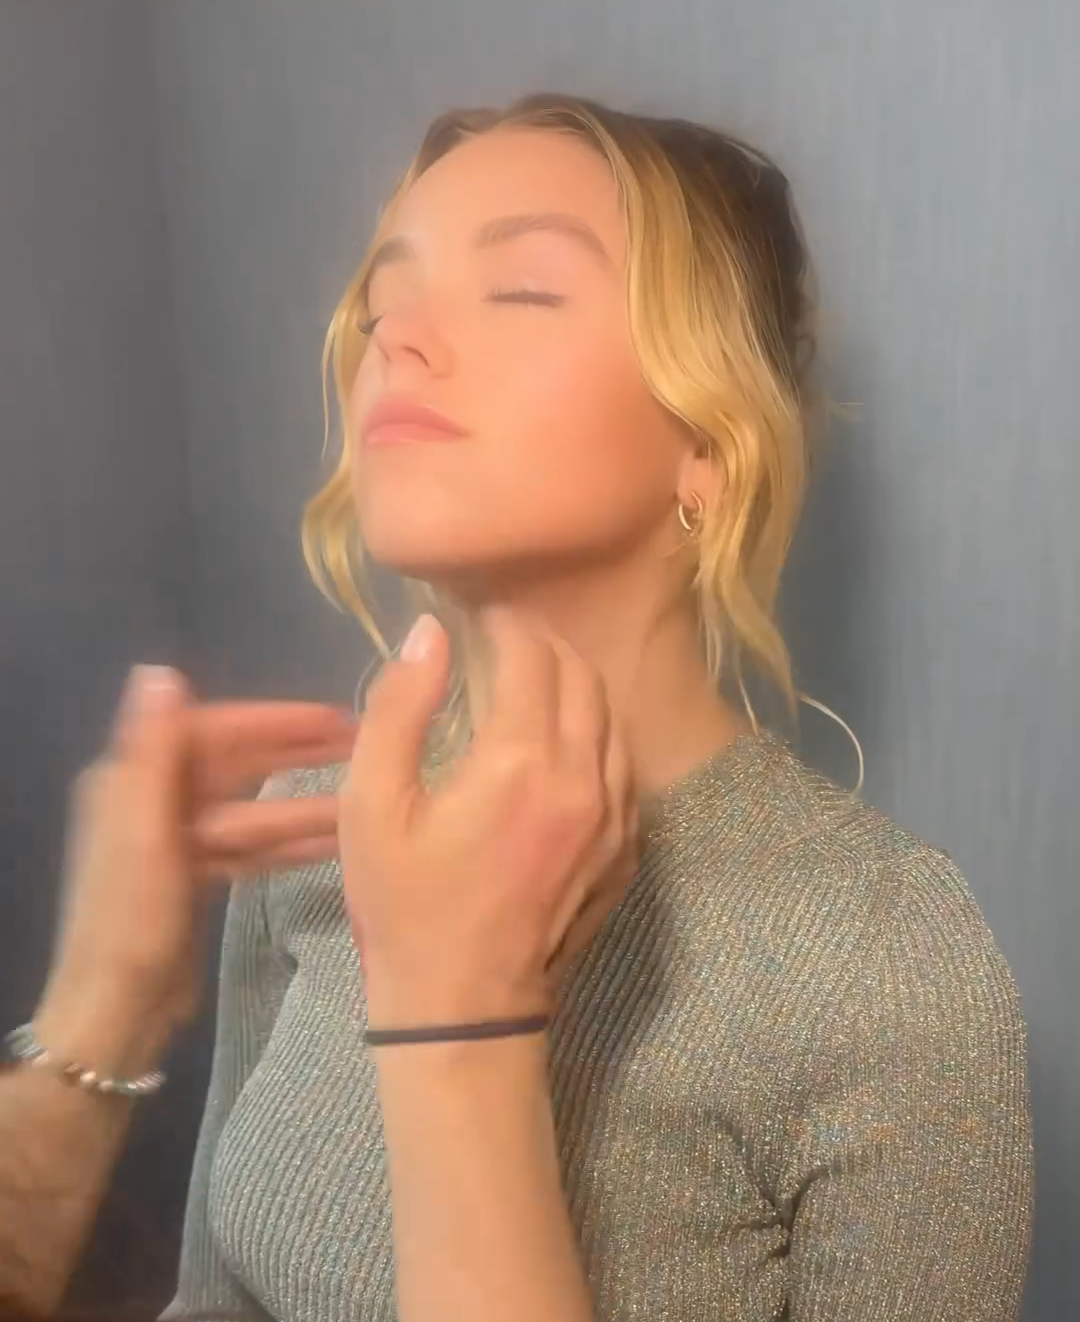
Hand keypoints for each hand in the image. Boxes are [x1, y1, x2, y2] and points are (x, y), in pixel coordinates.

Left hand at [36, 665, 356, 1072]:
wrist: (115, 1014)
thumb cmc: (131, 922)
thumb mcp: (143, 831)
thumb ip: (152, 750)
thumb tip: (159, 669)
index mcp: (132, 780)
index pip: (213, 730)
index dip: (274, 720)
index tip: (335, 715)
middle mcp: (150, 800)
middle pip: (236, 764)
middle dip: (296, 753)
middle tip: (365, 744)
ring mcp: (174, 840)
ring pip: (251, 808)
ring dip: (303, 802)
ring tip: (366, 794)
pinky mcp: (192, 877)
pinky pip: (249, 848)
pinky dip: (288, 845)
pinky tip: (337, 842)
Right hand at [338, 612, 638, 1030]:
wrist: (465, 1006)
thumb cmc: (406, 904)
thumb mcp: (372, 804)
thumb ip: (399, 707)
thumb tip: (431, 633)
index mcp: (521, 761)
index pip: (532, 657)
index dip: (505, 625)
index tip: (478, 617)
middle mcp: (584, 778)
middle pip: (582, 678)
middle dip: (544, 646)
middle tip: (505, 641)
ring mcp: (616, 818)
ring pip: (612, 720)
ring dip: (576, 687)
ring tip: (534, 683)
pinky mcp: (626, 850)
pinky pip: (624, 768)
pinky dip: (597, 736)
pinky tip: (564, 742)